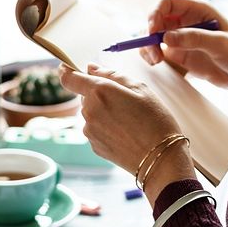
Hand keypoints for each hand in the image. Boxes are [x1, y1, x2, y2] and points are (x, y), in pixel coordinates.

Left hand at [59, 64, 195, 202]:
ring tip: (129, 120)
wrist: (160, 158)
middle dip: (100, 94)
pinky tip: (125, 132)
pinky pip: (96, 129)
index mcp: (99, 91)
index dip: (67, 71)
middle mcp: (89, 111)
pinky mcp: (94, 146)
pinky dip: (106, 127)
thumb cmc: (154, 119)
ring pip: (92, 113)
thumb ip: (112, 74)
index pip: (69, 78)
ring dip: (104, 111)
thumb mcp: (140, 87)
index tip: (68, 68)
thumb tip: (91, 68)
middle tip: (125, 100)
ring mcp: (90, 131)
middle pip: (86, 96)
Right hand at [139, 0, 227, 122]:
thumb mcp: (221, 44)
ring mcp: (180, 37)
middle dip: (149, 33)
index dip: (155, 13)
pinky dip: (152, 56)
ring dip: (148, 47)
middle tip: (154, 53)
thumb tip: (166, 38)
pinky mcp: (179, 54)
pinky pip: (158, 51)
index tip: (153, 31)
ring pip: (153, 36)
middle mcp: (185, 20)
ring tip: (155, 61)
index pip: (167, 2)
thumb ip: (194, 38)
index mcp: (197, 8)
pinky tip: (158, 64)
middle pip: (155, 19)